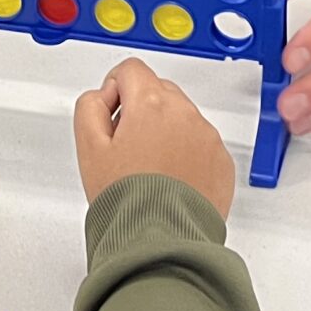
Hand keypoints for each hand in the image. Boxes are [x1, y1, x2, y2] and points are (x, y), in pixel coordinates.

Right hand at [73, 58, 235, 221]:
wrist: (162, 240)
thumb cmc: (127, 199)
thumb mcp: (88, 148)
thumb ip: (89, 107)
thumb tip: (102, 97)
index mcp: (150, 104)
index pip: (130, 70)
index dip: (114, 91)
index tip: (112, 117)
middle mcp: (184, 114)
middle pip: (158, 91)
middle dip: (140, 111)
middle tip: (126, 150)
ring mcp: (207, 137)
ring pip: (181, 118)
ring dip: (165, 133)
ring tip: (148, 171)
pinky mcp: (222, 161)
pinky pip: (201, 144)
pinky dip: (187, 155)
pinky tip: (170, 181)